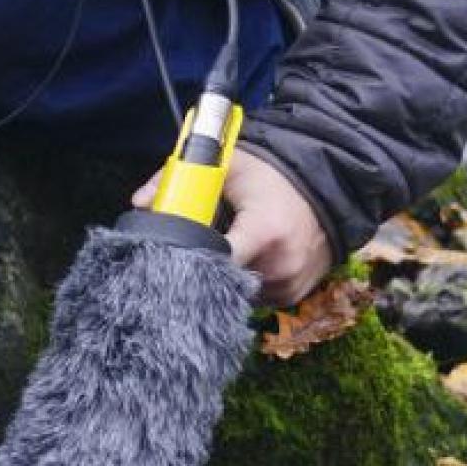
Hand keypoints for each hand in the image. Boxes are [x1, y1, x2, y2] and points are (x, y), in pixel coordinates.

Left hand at [131, 145, 336, 307]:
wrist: (327, 188)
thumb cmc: (273, 176)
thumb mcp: (230, 167)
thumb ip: (181, 179)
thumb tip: (140, 202)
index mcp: (263, 232)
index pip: (214, 262)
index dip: (189, 258)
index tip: (174, 252)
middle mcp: (279, 265)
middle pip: (221, 280)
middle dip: (204, 266)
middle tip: (197, 247)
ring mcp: (289, 285)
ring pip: (237, 292)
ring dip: (226, 275)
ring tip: (232, 245)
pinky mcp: (294, 296)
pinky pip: (257, 298)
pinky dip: (246, 281)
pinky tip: (249, 258)